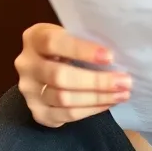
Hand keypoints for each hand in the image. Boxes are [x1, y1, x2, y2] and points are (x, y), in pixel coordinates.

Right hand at [14, 24, 131, 127]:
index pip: (53, 43)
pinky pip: (66, 115)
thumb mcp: (71, 35)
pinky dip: (90, 110)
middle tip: (125, 81)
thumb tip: (120, 54)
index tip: (109, 57)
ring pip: (63, 98)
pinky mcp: (38, 111)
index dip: (81, 50)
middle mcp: (26, 64)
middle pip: (59, 76)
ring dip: (98, 97)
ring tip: (122, 94)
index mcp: (34, 38)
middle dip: (97, 81)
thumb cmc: (67, 48)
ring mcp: (29, 91)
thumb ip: (85, 40)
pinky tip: (108, 103)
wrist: (47, 69)